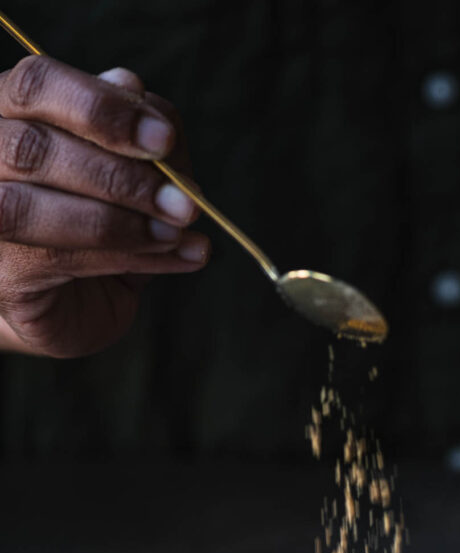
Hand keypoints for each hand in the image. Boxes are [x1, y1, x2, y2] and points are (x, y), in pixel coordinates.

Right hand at [0, 56, 209, 357]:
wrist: (75, 304)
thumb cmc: (102, 224)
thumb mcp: (128, 167)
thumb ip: (130, 131)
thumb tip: (134, 88)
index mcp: (9, 110)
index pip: (36, 84)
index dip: (101, 107)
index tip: (164, 139)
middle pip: (32, 149)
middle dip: (120, 176)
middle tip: (185, 202)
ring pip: (33, 208)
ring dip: (123, 222)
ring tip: (179, 231)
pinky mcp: (2, 274)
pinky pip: (60, 259)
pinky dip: (129, 256)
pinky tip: (176, 255)